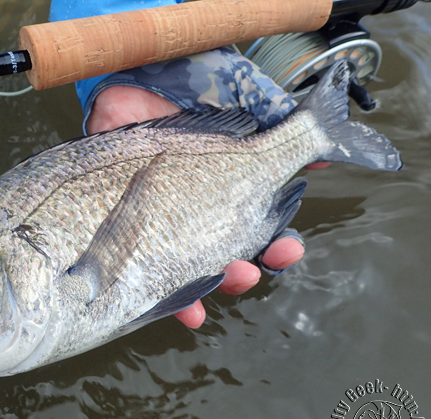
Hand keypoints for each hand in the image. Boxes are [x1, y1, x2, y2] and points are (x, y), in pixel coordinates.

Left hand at [87, 86, 308, 327]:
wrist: (134, 77)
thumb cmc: (191, 89)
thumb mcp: (241, 102)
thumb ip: (278, 127)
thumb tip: (322, 152)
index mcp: (228, 194)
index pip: (259, 234)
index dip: (277, 248)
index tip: (287, 249)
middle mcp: (197, 215)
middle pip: (224, 260)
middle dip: (244, 273)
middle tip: (249, 271)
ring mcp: (160, 222)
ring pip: (186, 271)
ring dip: (207, 287)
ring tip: (218, 281)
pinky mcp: (126, 223)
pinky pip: (140, 268)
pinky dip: (161, 295)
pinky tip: (184, 310)